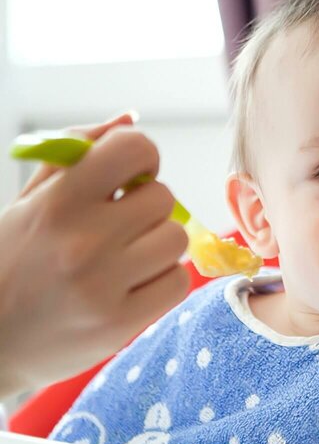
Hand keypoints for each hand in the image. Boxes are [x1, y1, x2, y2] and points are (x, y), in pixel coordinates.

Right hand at [0, 114, 188, 397]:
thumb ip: (77, 153)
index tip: (133, 178)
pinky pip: (177, 281)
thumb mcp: (31, 200)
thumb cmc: (14, 260)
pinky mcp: (120, 324)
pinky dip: (163, 280)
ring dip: (158, 245)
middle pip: (164, 199)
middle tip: (122, 226)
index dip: (143, 158)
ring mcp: (102, 286)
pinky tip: (134, 285)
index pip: (134, 148)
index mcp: (58, 201)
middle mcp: (82, 241)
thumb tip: (130, 119)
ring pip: (177, 239)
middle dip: (148, 208)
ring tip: (127, 258)